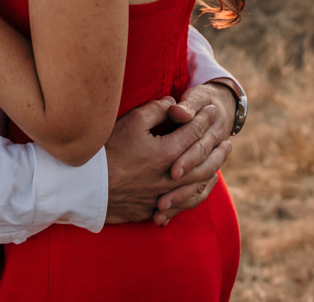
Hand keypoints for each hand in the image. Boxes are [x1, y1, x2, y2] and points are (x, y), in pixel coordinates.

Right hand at [104, 96, 230, 225]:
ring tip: (220, 162)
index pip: (193, 133)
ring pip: (197, 185)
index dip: (204, 120)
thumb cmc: (107, 149)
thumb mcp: (131, 121)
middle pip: (202, 161)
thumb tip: (173, 104)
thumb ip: (156, 110)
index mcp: (166, 153)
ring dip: (212, 170)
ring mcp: (162, 196)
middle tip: (228, 138)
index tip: (213, 111)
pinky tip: (200, 187)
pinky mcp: (152, 208)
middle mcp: (169, 177)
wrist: (85, 185)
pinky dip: (197, 192)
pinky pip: (184, 202)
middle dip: (216, 147)